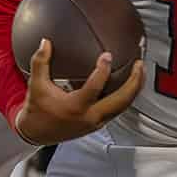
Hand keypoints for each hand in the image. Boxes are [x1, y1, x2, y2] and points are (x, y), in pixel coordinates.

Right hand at [14, 38, 143, 144]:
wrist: (37, 134)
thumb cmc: (37, 110)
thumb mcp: (36, 85)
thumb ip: (40, 62)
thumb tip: (45, 42)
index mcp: (75, 107)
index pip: (94, 87)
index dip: (103, 70)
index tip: (107, 55)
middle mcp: (90, 116)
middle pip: (121, 100)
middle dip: (134, 82)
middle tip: (139, 64)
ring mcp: (97, 122)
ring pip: (124, 106)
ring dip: (135, 89)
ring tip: (140, 71)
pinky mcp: (100, 124)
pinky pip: (119, 109)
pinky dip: (127, 96)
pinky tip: (130, 84)